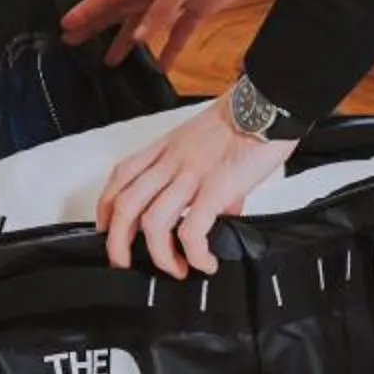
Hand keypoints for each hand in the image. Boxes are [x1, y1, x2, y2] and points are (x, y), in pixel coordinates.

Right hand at [60, 0, 287, 75]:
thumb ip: (160, 10)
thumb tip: (136, 39)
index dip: (87, 10)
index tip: (67, 26)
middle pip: (120, 12)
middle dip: (97, 26)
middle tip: (73, 43)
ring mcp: (176, 1)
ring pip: (144, 26)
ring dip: (127, 43)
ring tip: (109, 62)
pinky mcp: (197, 11)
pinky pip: (177, 35)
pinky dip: (168, 51)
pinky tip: (159, 68)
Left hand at [96, 99, 294, 276]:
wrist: (266, 105)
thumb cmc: (242, 119)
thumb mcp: (207, 143)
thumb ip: (204, 178)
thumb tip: (220, 214)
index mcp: (166, 148)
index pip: (121, 177)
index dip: (106, 207)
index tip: (108, 229)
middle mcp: (172, 161)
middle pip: (126, 205)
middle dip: (118, 243)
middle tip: (127, 262)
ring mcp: (192, 175)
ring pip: (152, 222)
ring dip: (157, 255)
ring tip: (173, 268)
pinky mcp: (216, 188)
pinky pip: (192, 230)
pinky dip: (194, 254)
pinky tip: (204, 262)